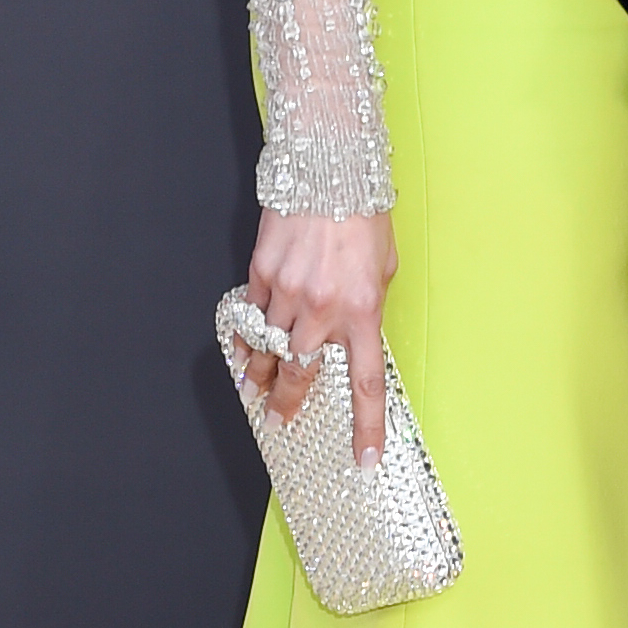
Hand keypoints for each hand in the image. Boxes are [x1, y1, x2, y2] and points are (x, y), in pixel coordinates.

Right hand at [244, 209, 398, 461]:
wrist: (329, 168)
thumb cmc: (363, 214)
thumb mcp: (383, 267)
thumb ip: (366, 305)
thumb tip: (349, 333)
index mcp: (363, 311)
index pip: (366, 383)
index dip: (366, 426)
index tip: (364, 458)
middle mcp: (323, 309)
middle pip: (301, 374)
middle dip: (288, 403)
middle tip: (278, 420)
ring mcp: (288, 293)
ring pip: (269, 349)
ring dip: (260, 374)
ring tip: (253, 389)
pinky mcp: (261, 273)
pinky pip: (251, 316)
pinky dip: (247, 336)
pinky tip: (244, 348)